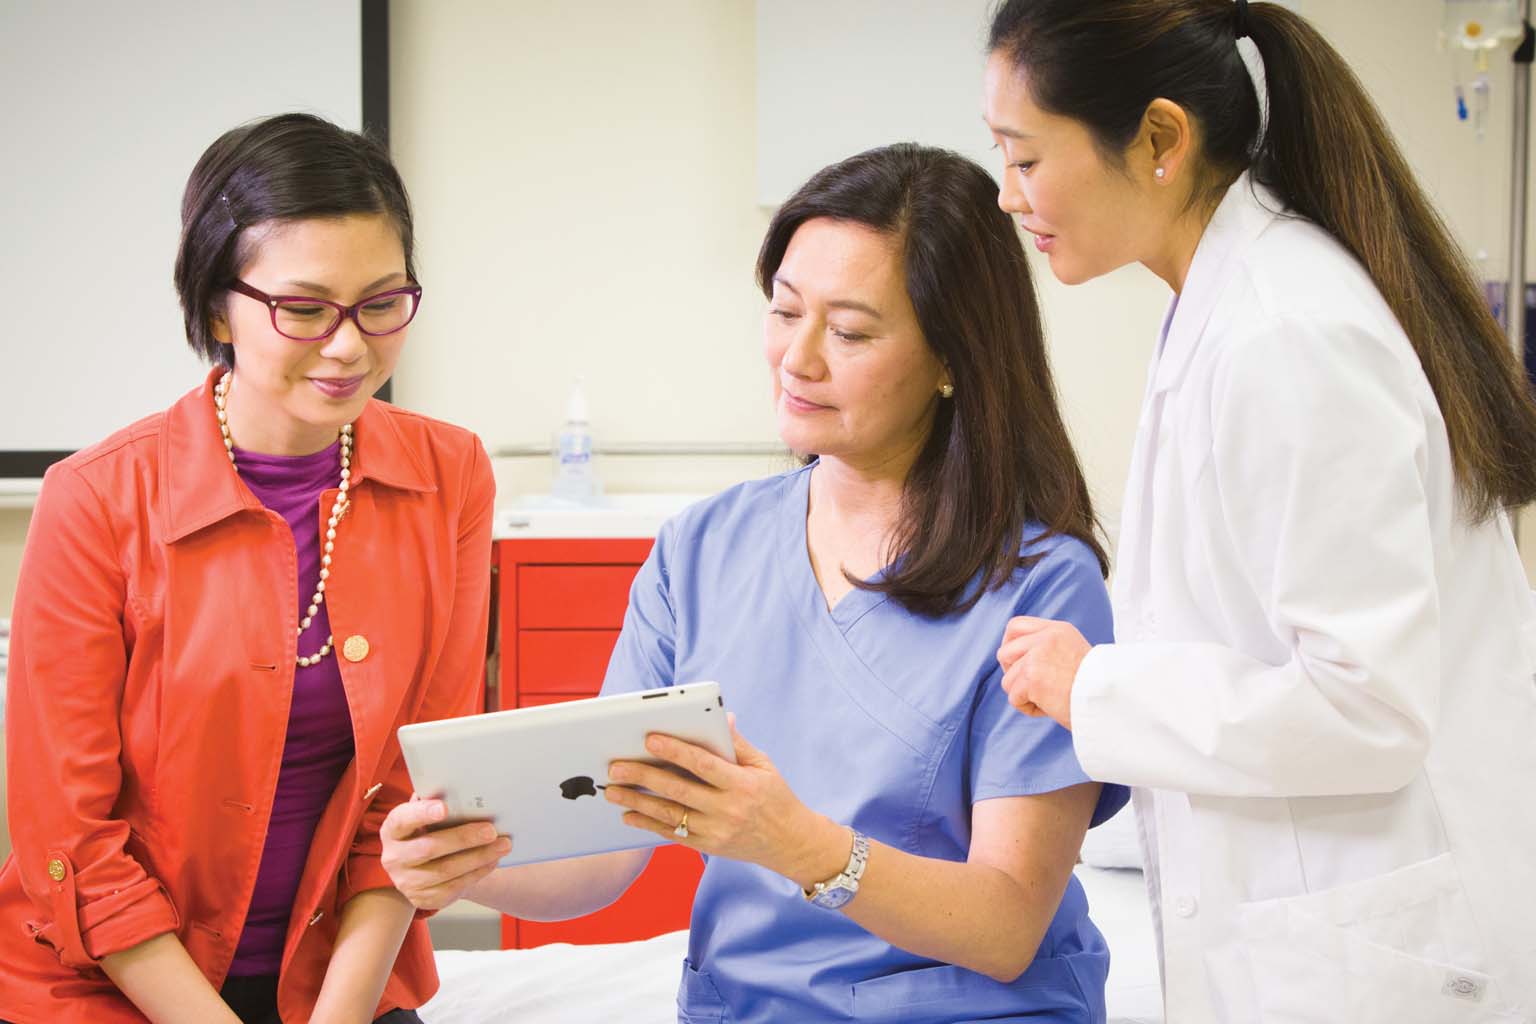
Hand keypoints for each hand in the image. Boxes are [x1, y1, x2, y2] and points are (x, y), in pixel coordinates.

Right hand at [379, 795, 510, 910]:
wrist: (425, 867)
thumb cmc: (430, 831)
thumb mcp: (426, 817)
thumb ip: (435, 804)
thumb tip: (461, 790)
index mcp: (392, 830)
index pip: (403, 820)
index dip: (422, 814)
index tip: (445, 808)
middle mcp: (394, 857)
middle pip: (429, 848)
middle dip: (463, 838)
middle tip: (491, 830)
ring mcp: (407, 882)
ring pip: (446, 870)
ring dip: (479, 857)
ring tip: (503, 844)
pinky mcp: (424, 899)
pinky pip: (454, 886)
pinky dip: (477, 872)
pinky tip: (493, 860)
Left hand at [605, 715, 847, 887]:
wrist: (789, 843)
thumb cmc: (775, 797)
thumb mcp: (763, 765)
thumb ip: (738, 744)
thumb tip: (721, 717)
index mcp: (742, 784)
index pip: (703, 764)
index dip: (675, 751)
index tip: (650, 738)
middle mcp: (728, 810)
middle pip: (678, 790)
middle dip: (643, 776)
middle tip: (616, 766)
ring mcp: (716, 832)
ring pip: (669, 815)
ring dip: (637, 802)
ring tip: (613, 790)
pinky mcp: (708, 847)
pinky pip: (672, 835)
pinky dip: (648, 824)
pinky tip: (629, 815)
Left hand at [996, 616, 1090, 729]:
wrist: (1112, 699)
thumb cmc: (1096, 686)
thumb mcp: (1073, 652)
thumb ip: (1048, 649)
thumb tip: (1016, 660)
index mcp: (1057, 630)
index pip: (1016, 626)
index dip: (1009, 646)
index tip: (1016, 664)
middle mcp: (1045, 638)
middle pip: (1004, 653)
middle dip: (1012, 673)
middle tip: (1030, 688)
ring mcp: (1036, 656)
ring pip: (1008, 679)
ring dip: (1024, 695)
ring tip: (1050, 700)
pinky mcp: (1031, 677)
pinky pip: (1014, 698)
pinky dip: (1029, 708)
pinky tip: (1050, 708)